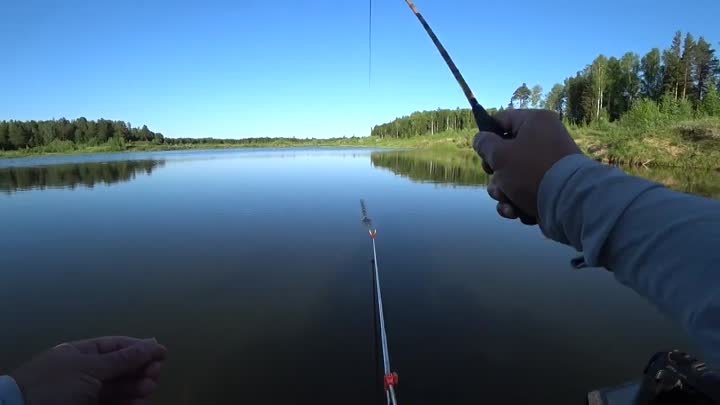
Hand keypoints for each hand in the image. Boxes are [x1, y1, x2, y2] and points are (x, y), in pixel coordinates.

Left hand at [11, 336, 166, 404]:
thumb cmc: (54, 385)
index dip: (139, 348)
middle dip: (140, 369)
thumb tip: (152, 343)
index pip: (116, 346)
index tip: (162, 353)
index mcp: (80, 353)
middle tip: (155, 373)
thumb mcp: (90, 368)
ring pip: (121, 388)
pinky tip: (141, 402)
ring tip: (149, 388)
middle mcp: (85, 372)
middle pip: (121, 368)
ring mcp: (87, 395)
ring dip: (138, 387)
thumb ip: (123, 359)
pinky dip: (131, 403)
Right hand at [473, 109, 581, 221]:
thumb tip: (480, 139)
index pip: (502, 120)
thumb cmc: (531, 171)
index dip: (487, 135)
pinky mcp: (550, 186)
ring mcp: (548, 164)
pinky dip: (517, 202)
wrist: (568, 204)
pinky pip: (525, 190)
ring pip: (512, 176)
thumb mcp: (501, 155)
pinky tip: (515, 211)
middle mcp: (544, 139)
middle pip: (505, 153)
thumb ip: (484, 144)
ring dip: (503, 192)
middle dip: (496, 174)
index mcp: (535, 122)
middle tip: (497, 182)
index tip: (481, 151)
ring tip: (507, 203)